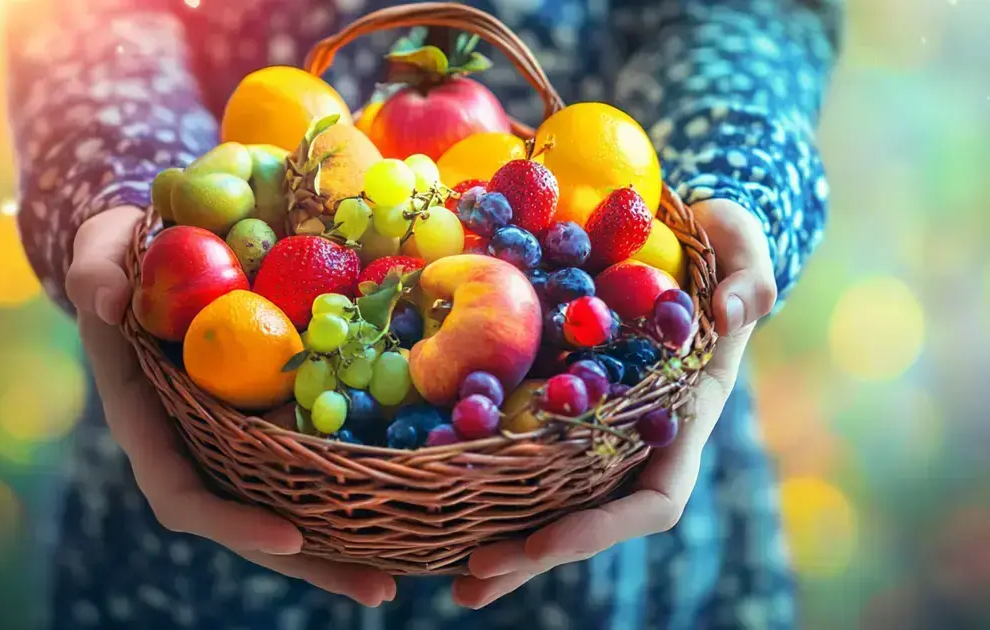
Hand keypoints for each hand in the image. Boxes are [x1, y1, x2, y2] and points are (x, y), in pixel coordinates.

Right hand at [68, 207, 396, 606]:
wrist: (152, 252)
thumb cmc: (121, 254)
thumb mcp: (99, 250)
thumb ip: (95, 272)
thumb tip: (105, 300)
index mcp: (148, 424)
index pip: (182, 495)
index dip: (232, 525)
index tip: (292, 536)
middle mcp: (193, 444)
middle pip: (247, 523)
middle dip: (309, 563)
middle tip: (378, 589)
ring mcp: (232, 438)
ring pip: (285, 507)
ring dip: (341, 546)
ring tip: (400, 577)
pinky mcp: (267, 417)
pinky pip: (308, 465)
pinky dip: (351, 490)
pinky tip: (403, 504)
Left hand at [452, 199, 777, 607]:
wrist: (688, 239)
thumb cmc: (724, 248)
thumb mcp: (746, 250)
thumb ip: (752, 280)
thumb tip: (732, 314)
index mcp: (684, 421)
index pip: (656, 499)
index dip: (603, 528)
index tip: (545, 541)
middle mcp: (639, 439)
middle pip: (590, 520)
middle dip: (533, 555)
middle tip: (470, 582)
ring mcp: (600, 428)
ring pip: (552, 501)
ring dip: (505, 539)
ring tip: (454, 578)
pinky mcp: (563, 404)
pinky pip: (527, 454)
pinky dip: (489, 482)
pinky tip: (444, 499)